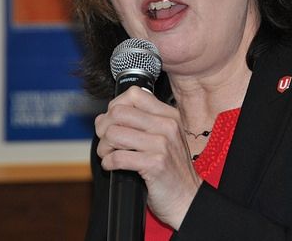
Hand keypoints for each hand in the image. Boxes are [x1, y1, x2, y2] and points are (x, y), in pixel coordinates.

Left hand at [95, 86, 201, 228]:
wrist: (187, 197)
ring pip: (114, 133)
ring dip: (104, 147)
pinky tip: (113, 166)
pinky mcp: (155, 164)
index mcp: (169, 115)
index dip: (115, 106)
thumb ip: (143, 122)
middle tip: (106, 141)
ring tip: (108, 155)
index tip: (112, 121)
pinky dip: (108, 163)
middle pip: (118, 112)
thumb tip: (106, 116)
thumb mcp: (164, 137)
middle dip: (103, 128)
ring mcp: (162, 144)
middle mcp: (167, 126)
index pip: (134, 94)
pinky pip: (118, 157)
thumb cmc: (171, 169)